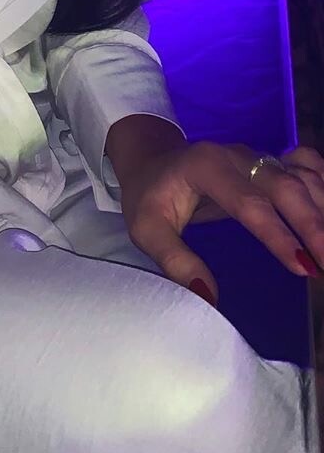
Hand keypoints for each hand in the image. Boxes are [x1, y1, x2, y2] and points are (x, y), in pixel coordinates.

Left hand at [117, 140, 323, 304]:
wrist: (151, 158)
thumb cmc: (149, 196)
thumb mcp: (146, 228)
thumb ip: (174, 259)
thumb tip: (208, 296)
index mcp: (206, 167)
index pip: (248, 203)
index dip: (277, 235)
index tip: (302, 267)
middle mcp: (237, 156)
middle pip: (285, 186)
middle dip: (313, 225)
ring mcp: (256, 156)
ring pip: (302, 176)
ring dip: (323, 208)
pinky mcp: (269, 162)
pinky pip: (306, 166)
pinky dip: (323, 186)